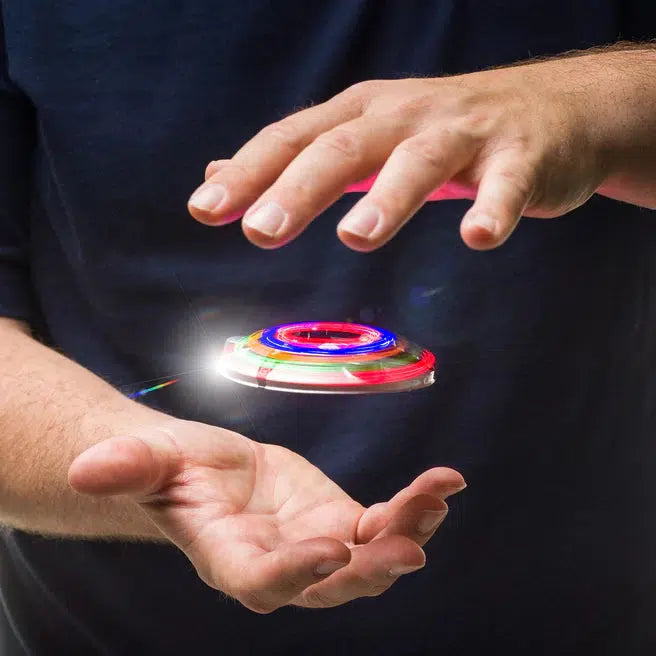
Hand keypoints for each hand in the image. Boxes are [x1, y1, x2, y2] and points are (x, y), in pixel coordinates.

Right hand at [68, 418, 464, 612]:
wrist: (212, 473)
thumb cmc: (177, 470)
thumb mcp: (152, 461)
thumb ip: (127, 466)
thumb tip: (85, 468)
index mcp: (231, 558)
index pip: (262, 581)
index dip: (293, 571)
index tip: (327, 547)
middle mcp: (281, 565)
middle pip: (330, 585)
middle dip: (368, 570)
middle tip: (406, 549)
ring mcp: (318, 548)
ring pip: (369, 557)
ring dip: (406, 533)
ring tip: (436, 499)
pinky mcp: (343, 523)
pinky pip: (384, 524)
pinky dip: (414, 507)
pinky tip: (444, 484)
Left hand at [187, 54, 622, 250]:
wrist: (554, 107)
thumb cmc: (444, 131)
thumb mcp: (365, 135)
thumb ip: (296, 159)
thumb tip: (217, 173)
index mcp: (362, 115)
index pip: (293, 139)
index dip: (248, 172)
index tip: (205, 211)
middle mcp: (405, 116)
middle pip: (345, 148)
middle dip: (298, 188)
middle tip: (259, 232)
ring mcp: (464, 133)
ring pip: (419, 162)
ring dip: (388, 199)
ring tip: (356, 239)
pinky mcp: (521, 155)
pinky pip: (506, 183)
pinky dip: (492, 207)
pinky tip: (479, 237)